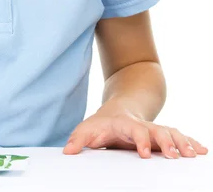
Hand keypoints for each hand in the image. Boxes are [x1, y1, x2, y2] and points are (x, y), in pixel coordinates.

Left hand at [63, 108, 208, 158]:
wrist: (116, 111)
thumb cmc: (101, 124)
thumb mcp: (87, 130)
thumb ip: (78, 140)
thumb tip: (68, 152)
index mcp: (124, 124)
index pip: (135, 130)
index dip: (141, 140)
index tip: (145, 154)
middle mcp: (143, 125)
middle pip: (158, 130)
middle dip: (168, 142)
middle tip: (176, 157)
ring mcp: (154, 130)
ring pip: (172, 133)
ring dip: (183, 143)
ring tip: (194, 155)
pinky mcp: (162, 136)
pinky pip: (179, 137)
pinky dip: (191, 142)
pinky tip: (202, 151)